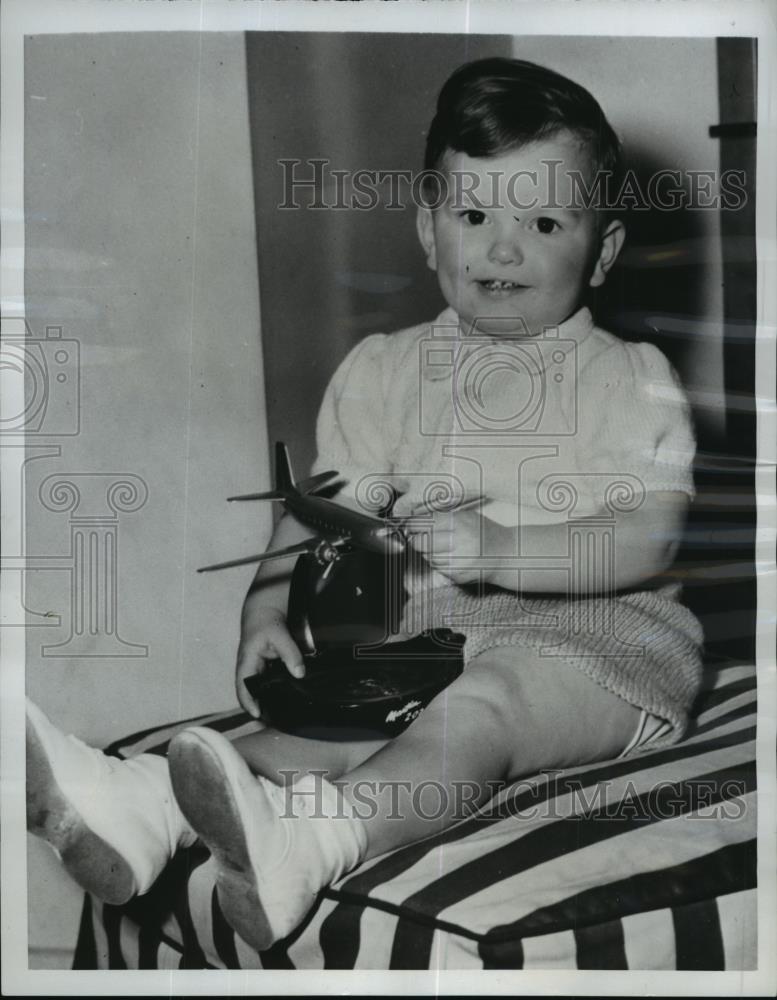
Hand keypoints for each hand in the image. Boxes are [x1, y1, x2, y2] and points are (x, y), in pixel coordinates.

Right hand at [235, 600, 304, 718]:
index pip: (243, 687)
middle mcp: (249, 668)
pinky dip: (275, 690)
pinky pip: (268, 682)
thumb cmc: (267, 622)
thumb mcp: (280, 635)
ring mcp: (257, 668)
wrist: (265, 610)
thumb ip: (290, 653)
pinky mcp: (265, 667)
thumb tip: (299, 673)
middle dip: (259, 707)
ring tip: (282, 714)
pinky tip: (287, 697)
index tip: (258, 714)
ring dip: (268, 700)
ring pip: (260, 689)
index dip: (248, 702)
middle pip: (251, 693)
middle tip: (274, 721)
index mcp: (247, 662)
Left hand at [404, 505, 492, 584]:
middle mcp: (459, 542)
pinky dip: (438, 562)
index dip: (413, 525)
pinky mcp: (458, 575)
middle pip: (422, 542)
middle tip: (418, 536)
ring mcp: (459, 561)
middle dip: (416, 539)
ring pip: (428, 556)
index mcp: (461, 523)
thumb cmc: (484, 533)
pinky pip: (437, 567)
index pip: (426, 523)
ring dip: (428, 551)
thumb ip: (442, 518)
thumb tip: (415, 522)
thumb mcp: (467, 517)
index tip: (410, 525)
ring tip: (441, 546)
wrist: (506, 555)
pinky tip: (450, 556)